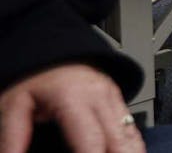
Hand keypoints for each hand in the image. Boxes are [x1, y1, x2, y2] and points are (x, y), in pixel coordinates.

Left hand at [0, 64, 145, 152]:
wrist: (54, 53)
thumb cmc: (35, 77)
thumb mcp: (14, 105)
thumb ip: (13, 136)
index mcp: (74, 98)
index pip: (90, 140)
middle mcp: (99, 97)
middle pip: (118, 141)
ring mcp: (113, 98)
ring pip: (130, 136)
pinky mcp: (119, 101)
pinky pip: (132, 129)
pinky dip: (132, 147)